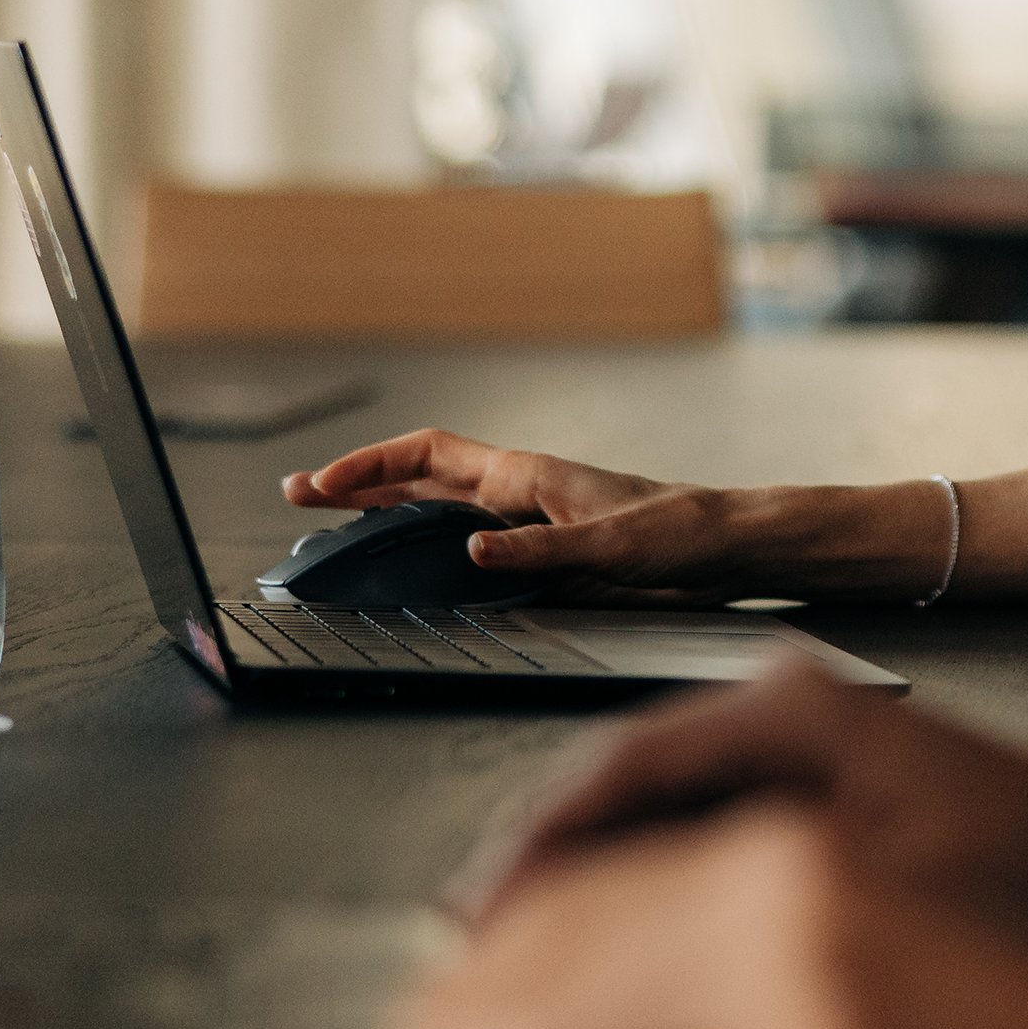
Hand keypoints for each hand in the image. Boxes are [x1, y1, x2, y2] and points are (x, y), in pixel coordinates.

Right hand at [283, 428, 741, 604]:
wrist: (727, 549)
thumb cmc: (681, 532)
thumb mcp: (611, 543)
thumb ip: (540, 551)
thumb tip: (471, 551)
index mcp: (526, 475)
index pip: (429, 455)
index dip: (371, 466)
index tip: (323, 484)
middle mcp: (519, 495)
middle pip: (420, 482)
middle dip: (359, 486)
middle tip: (300, 496)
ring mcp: (530, 524)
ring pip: (440, 514)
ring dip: (388, 517)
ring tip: (338, 529)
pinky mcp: (547, 555)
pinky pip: (472, 549)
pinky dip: (432, 553)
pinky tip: (415, 572)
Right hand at [472, 660, 1027, 939]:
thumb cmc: (1020, 857)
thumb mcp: (871, 880)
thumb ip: (751, 879)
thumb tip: (651, 914)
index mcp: (786, 708)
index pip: (629, 763)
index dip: (548, 837)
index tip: (492, 898)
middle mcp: (782, 705)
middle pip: (632, 778)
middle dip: (558, 854)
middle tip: (490, 928)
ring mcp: (797, 735)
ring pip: (663, 801)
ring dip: (603, 864)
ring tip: (539, 931)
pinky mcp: (815, 773)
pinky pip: (708, 816)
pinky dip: (658, 864)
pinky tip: (626, 917)